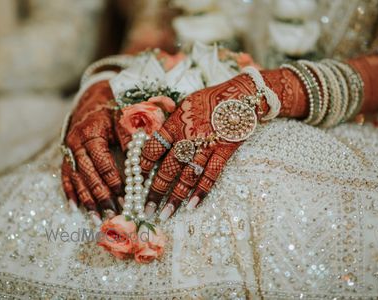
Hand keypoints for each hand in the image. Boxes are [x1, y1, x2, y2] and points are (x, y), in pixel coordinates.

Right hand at [61, 81, 123, 220]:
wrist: (93, 98)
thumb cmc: (114, 108)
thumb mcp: (125, 117)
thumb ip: (131, 138)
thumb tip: (141, 162)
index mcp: (91, 132)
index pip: (103, 162)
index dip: (115, 181)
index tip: (127, 197)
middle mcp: (76, 143)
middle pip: (89, 175)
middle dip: (101, 197)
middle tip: (114, 215)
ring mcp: (68, 150)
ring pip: (77, 180)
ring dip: (87, 201)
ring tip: (97, 219)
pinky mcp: (66, 156)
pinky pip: (66, 177)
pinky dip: (71, 193)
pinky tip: (75, 208)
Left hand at [139, 74, 264, 219]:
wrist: (241, 95)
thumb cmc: (209, 98)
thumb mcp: (183, 104)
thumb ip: (169, 123)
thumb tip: (153, 138)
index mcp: (174, 124)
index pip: (153, 148)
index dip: (142, 166)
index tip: (136, 181)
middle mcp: (187, 137)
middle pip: (167, 168)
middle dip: (155, 191)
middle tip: (146, 209)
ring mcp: (206, 146)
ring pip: (187, 177)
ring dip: (175, 197)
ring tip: (165, 214)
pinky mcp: (223, 152)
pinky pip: (211, 175)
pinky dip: (202, 191)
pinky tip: (192, 205)